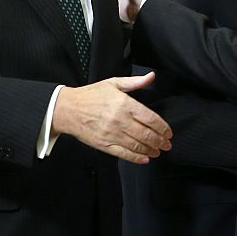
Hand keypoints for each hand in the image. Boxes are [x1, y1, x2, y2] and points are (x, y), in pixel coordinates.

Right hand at [52, 72, 171, 163]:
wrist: (68, 109)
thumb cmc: (91, 95)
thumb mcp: (113, 83)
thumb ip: (135, 82)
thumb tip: (151, 77)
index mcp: (124, 104)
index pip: (150, 118)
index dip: (163, 127)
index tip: (168, 132)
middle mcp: (120, 120)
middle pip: (147, 134)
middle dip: (160, 141)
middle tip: (167, 144)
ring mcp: (112, 134)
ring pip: (137, 145)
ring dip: (151, 150)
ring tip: (159, 151)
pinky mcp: (104, 144)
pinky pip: (124, 154)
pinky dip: (136, 158)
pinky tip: (145, 158)